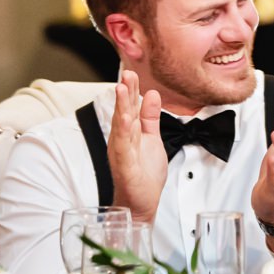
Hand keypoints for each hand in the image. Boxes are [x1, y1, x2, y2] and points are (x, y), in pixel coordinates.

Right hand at [109, 70, 166, 222]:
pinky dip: (124, 133)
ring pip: (120, 126)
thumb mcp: (152, 139)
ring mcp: (122, 152)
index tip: (132, 72)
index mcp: (129, 132)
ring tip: (121, 89)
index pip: (130, 107)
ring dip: (120, 107)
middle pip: (123, 111)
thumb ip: (150, 117)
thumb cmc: (144, 172)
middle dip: (125, 92)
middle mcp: (122, 140)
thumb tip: (152, 94)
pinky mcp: (125, 166)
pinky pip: (123, 147)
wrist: (141, 201)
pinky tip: (125, 120)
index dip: (131, 90)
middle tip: (126, 73)